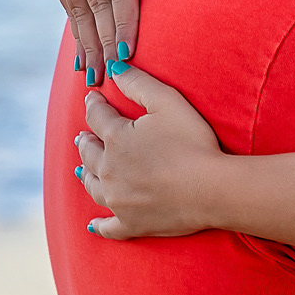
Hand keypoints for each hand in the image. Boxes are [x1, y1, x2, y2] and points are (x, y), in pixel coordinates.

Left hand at [74, 66, 224, 239]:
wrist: (212, 189)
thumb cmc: (194, 143)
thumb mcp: (168, 102)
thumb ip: (138, 83)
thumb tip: (113, 67)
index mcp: (116, 138)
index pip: (96, 117)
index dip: (94, 105)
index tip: (92, 98)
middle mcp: (109, 169)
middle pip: (89, 153)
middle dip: (86, 141)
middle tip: (82, 136)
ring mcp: (118, 200)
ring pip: (93, 186)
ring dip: (86, 174)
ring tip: (82, 170)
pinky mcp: (131, 223)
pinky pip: (108, 227)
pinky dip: (100, 225)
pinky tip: (93, 225)